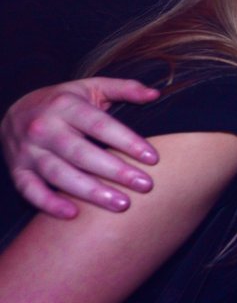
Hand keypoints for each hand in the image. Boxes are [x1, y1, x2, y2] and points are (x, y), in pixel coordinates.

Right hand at [2, 79, 160, 217]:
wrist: (14, 110)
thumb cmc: (64, 101)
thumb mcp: (91, 87)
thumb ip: (124, 88)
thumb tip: (155, 94)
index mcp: (65, 106)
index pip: (100, 125)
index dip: (128, 142)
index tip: (153, 158)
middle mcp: (44, 128)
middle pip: (82, 153)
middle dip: (116, 171)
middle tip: (146, 185)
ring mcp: (28, 150)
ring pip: (59, 174)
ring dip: (91, 192)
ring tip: (122, 203)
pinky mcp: (17, 169)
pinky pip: (29, 190)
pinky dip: (48, 203)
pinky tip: (73, 214)